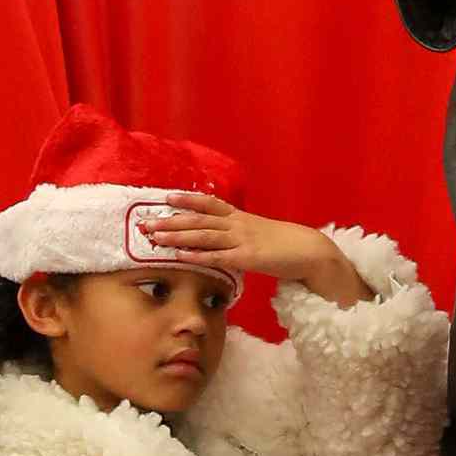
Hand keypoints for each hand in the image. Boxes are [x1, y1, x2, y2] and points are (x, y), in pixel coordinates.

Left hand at [140, 194, 369, 305]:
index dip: (187, 200)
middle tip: (145, 223)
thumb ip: (241, 234)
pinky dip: (197, 255)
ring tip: (154, 238)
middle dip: (170, 221)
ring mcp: (242, 240)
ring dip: (176, 236)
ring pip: (203, 235)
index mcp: (240, 218)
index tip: (165, 198)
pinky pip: (217, 256)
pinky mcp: (248, 257)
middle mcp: (237, 225)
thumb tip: (224, 240)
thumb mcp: (260, 234)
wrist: (310, 251)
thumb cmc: (286, 246)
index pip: (209, 204)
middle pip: (198, 219)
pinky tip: (179, 255)